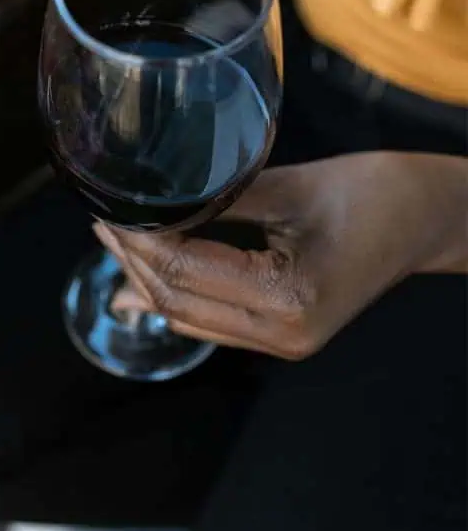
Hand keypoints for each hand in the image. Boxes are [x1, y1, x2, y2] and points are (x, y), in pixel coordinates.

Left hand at [96, 152, 467, 359]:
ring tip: (112, 241)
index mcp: (289, 299)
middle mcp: (282, 335)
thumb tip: (154, 204)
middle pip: (178, 301)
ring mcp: (281, 342)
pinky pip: (209, 322)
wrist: (428, 217)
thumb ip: (218, 202)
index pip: (185, 272)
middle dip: (132, 260)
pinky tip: (137, 283)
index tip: (111, 209)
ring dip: (145, 279)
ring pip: (188, 315)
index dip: (139, 241)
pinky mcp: (280, 334)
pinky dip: (172, 298)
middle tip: (103, 221)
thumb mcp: (291, 187)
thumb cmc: (377, 192)